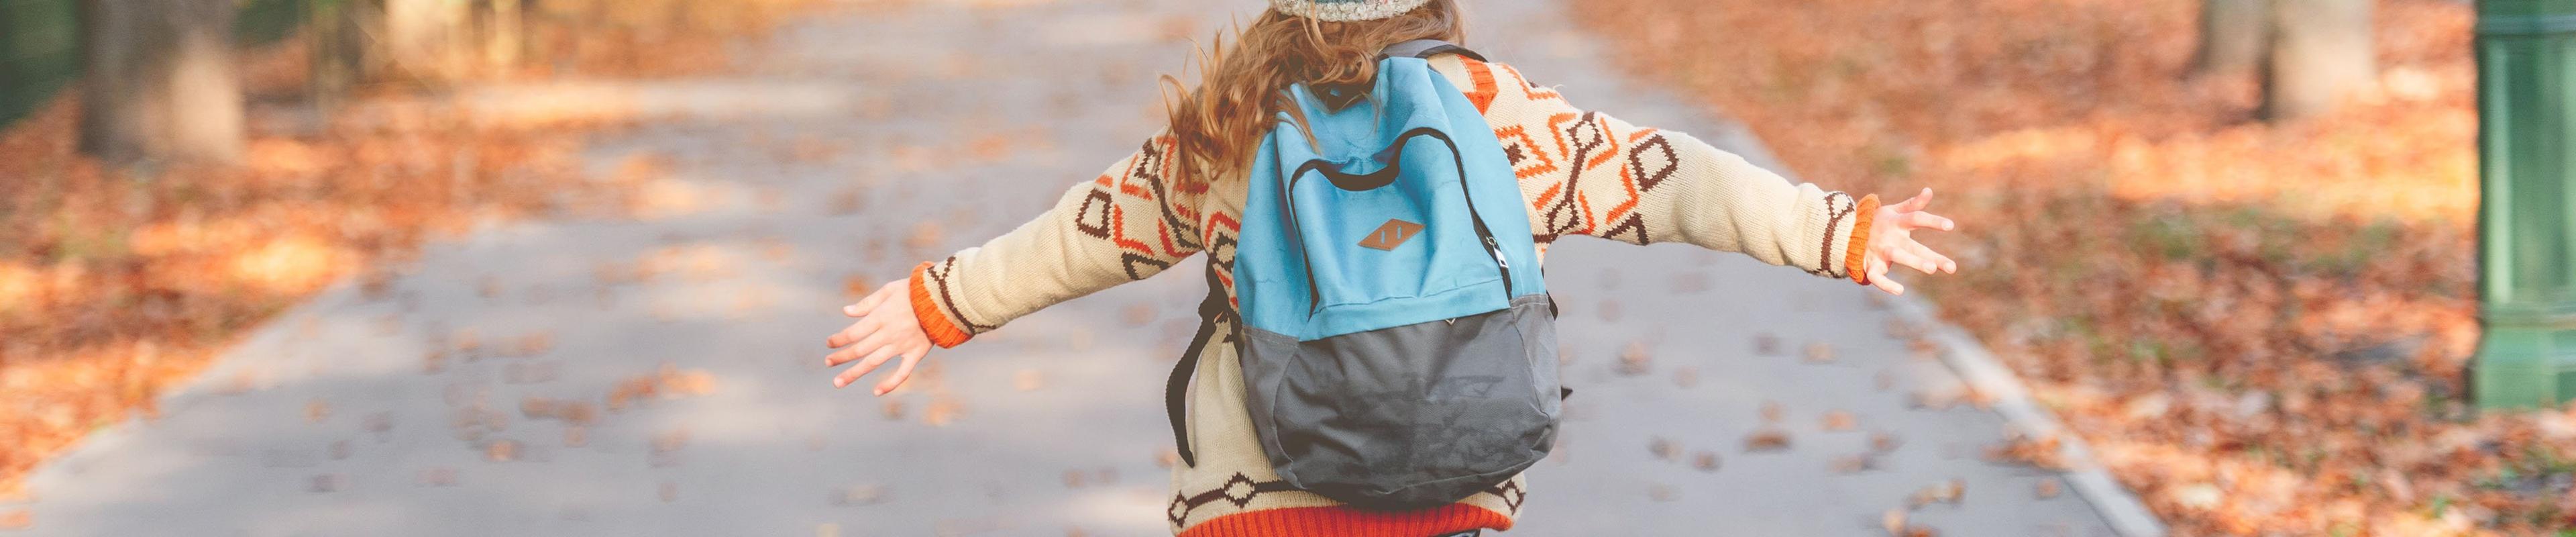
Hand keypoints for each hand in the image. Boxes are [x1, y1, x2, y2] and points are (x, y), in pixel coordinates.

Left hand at [823, 279, 934, 394]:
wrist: (946, 298)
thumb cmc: (917, 290)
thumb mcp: (890, 289)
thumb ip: (868, 303)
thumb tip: (846, 312)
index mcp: (881, 317)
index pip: (853, 332)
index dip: (839, 339)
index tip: (829, 344)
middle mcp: (889, 333)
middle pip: (860, 349)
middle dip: (841, 357)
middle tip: (828, 363)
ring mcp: (903, 345)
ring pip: (874, 362)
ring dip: (854, 373)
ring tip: (838, 382)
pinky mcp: (916, 353)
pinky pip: (902, 373)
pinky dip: (890, 384)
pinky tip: (877, 392)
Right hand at [1862, 187, 1958, 294]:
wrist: (1846, 233)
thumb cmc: (1877, 222)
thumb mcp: (1893, 211)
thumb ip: (1912, 204)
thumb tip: (1929, 190)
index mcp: (1896, 222)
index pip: (1916, 218)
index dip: (1932, 221)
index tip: (1950, 226)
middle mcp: (1890, 237)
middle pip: (1912, 245)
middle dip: (1930, 256)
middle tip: (1951, 267)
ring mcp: (1879, 251)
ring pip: (1897, 257)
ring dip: (1914, 262)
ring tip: (1932, 269)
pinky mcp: (1870, 265)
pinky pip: (1876, 277)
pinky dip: (1885, 284)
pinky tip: (1899, 291)